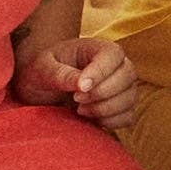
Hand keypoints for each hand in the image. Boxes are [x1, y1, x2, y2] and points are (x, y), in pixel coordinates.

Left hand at [15, 37, 138, 128]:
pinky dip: (112, 121)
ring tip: (80, 109)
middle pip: (128, 75)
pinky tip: (91, 119)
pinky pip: (128, 116)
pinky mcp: (120, 108)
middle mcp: (114, 65)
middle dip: (103, 93)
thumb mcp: (41, 69)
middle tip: (76, 99)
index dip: (101, 72)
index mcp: (95, 48)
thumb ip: (60, 74)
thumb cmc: (39, 74)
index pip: (113, 54)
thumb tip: (83, 84)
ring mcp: (120, 87)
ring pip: (130, 97)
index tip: (80, 89)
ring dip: (106, 109)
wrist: (39, 91)